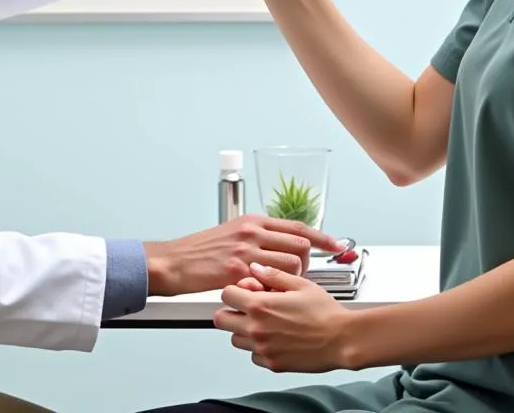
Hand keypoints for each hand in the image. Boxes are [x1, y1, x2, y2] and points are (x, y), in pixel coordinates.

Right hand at [143, 214, 342, 297]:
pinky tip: (265, 293)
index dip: (320, 236)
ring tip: (279, 287)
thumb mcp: (232, 233)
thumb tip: (278, 243)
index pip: (296, 226)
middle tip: (297, 276)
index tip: (336, 244)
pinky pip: (272, 281)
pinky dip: (274, 289)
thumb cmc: (202, 250)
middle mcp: (253, 232)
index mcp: (253, 221)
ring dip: (291, 280)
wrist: (177, 262)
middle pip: (300, 245)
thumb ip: (256, 236)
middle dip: (306, 263)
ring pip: (291, 265)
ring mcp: (247, 251)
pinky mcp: (239, 271)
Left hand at [214, 263, 354, 372]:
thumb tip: (255, 268)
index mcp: (260, 306)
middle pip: (222, 320)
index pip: (226, 295)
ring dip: (244, 330)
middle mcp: (256, 329)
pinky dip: (258, 348)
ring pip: (235, 340)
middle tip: (248, 307)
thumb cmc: (324, 311)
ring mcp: (263, 349)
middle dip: (232, 311)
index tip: (246, 289)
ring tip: (264, 322)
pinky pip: (253, 356)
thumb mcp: (299, 283)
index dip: (235, 289)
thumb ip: (273, 274)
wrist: (341, 339)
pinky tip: (275, 337)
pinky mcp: (272, 364)